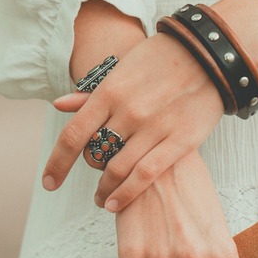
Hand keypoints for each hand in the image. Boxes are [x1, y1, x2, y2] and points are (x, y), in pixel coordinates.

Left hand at [44, 32, 223, 211]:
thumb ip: (92, 94)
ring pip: (117, 169)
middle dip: (91, 170)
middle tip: (95, 177)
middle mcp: (128, 111)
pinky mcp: (180, 140)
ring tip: (103, 199)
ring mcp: (154, 127)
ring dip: (105, 189)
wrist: (209, 54)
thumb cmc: (161, 61)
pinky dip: (127, 193)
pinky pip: (146, 174)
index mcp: (109, 92)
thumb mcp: (122, 70)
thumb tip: (59, 105)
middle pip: (95, 154)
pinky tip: (116, 203)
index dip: (57, 163)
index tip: (49, 182)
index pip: (73, 135)